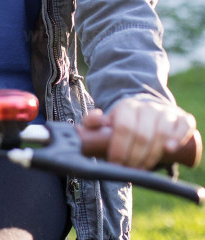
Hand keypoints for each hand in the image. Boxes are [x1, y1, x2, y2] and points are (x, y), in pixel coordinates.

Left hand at [82, 97, 196, 169]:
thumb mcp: (107, 121)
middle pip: (142, 135)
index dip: (120, 148)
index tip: (116, 163)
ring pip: (161, 134)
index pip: (124, 127)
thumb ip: (92, 123)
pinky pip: (184, 127)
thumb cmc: (125, 122)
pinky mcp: (182, 119)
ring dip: (152, 156)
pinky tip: (169, 150)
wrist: (147, 112)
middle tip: (129, 170)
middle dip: (135, 157)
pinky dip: (178, 138)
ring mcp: (166, 112)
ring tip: (143, 168)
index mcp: (127, 106)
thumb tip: (91, 122)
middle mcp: (147, 107)